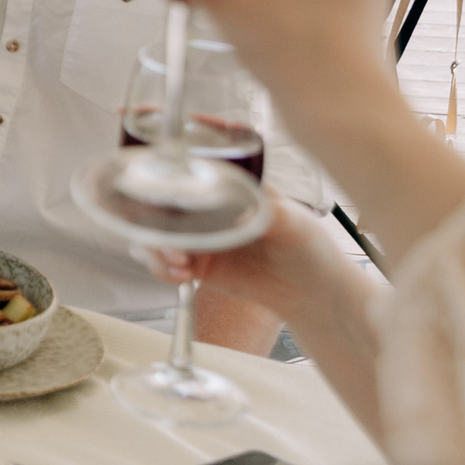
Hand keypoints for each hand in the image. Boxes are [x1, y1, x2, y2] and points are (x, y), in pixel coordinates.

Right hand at [144, 197, 346, 319]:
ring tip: (179, 262)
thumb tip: (236, 214)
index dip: (164, 177)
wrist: (312, 292)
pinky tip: (181, 275)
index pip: (186, 171)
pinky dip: (163, 269)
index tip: (155, 187)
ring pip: (155, 234)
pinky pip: (165, 265)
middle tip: (165, 236)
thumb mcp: (293, 220)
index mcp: (228, 186)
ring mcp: (199, 237)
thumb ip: (265, 211)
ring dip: (157, 248)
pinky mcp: (196, 265)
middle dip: (151, 219)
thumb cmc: (308, 246)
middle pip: (160, 203)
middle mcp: (207, 209)